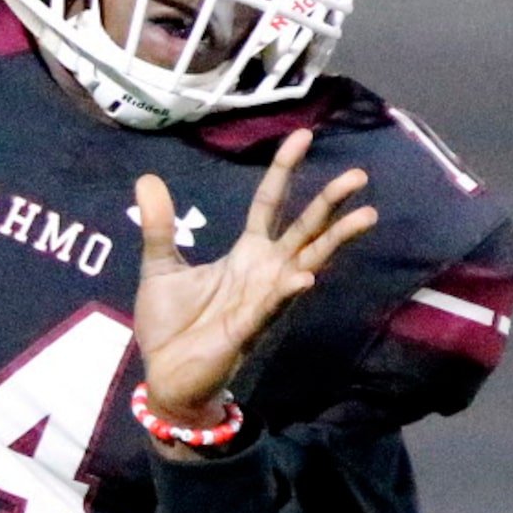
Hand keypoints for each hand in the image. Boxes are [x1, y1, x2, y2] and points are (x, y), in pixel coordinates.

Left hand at [133, 127, 375, 434]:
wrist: (165, 376)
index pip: (271, 202)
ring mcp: (262, 299)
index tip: (303, 136)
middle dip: (331, 203)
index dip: (285, 170)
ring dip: (334, 241)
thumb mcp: (160, 266)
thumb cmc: (170, 325)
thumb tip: (147, 178)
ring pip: (306, 263)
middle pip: (304, 229)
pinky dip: (287, 290)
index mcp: (245, 253)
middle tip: (360, 175)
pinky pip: (271, 306)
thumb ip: (159, 225)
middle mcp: (264, 271)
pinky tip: (304, 275)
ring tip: (366, 216)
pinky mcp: (247, 328)